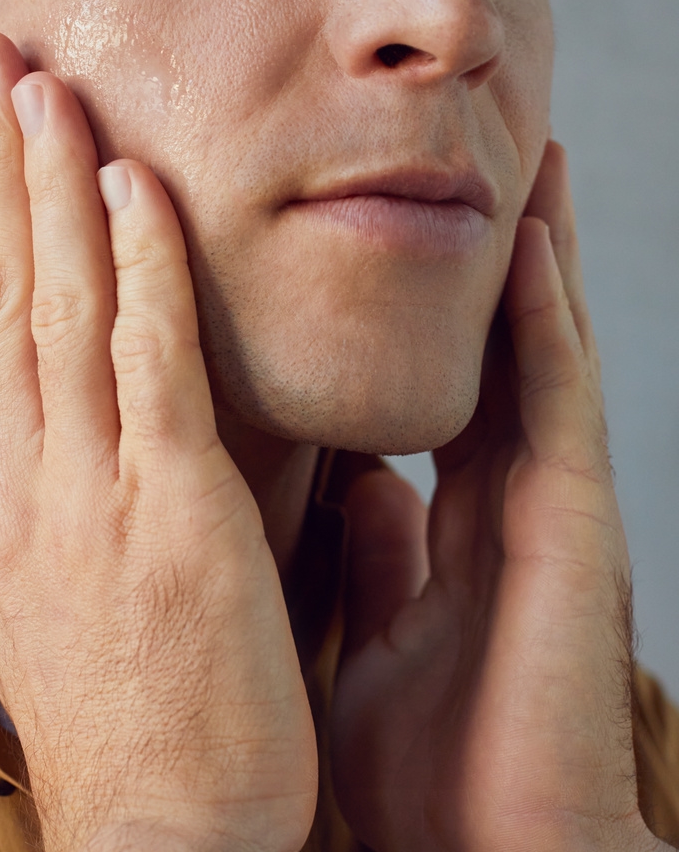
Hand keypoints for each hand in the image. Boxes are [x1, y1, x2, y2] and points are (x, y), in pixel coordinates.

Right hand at [0, 33, 315, 851]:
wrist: (159, 836)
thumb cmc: (126, 706)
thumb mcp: (64, 580)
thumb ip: (68, 482)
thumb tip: (71, 415)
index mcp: (4, 488)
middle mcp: (27, 474)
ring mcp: (91, 490)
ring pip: (60, 305)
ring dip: (51, 186)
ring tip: (42, 84)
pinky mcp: (171, 513)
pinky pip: (150, 365)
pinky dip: (141, 269)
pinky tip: (132, 186)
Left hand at [330, 141, 665, 851]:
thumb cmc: (434, 771)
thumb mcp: (380, 639)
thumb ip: (379, 558)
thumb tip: (363, 487)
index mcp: (454, 522)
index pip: (438, 392)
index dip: (424, 320)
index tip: (392, 246)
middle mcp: (504, 499)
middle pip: (494, 352)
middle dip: (486, 265)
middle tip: (468, 171)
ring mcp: (547, 506)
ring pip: (537, 353)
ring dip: (532, 259)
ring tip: (525, 165)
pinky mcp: (573, 525)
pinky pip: (555, 398)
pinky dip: (545, 320)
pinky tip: (531, 246)